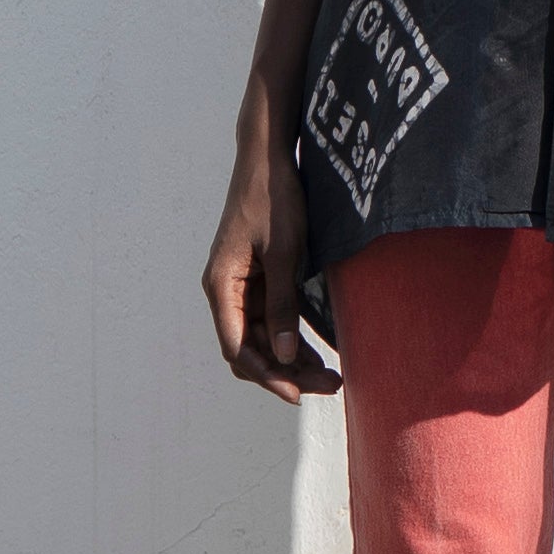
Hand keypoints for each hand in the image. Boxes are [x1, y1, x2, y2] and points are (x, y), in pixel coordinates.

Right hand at [203, 124, 340, 403]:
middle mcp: (226, 291)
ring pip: (264, 337)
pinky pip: (274, 318)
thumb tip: (287, 355)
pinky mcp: (260, 278)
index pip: (238, 347)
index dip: (267, 376)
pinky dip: (295, 336)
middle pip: (251, 348)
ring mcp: (242, 286)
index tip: (297, 395)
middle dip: (286, 373)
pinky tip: (321, 352)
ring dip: (293, 359)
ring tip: (332, 375)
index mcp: (221, 286)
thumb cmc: (274, 198)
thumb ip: (284, 303)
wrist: (268, 158)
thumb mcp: (285, 252)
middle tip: (329, 385)